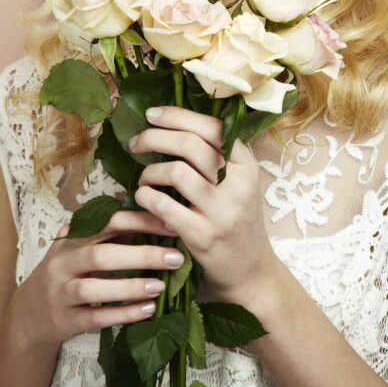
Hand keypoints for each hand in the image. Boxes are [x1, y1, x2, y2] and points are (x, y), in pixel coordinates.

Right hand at [7, 211, 184, 350]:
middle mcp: (63, 261)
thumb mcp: (81, 245)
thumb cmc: (68, 271)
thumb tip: (155, 212)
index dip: (141, 222)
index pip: (108, 222)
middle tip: (175, 257)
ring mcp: (61, 292)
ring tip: (161, 286)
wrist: (30, 313)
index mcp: (73, 237)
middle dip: (141, 255)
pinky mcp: (65, 320)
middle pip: (101, 255)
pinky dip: (123, 313)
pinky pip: (96, 317)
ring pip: (94, 288)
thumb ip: (111, 232)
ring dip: (130, 287)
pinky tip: (148, 309)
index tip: (172, 224)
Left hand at [129, 105, 279, 304]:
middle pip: (191, 143)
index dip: (177, 115)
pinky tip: (145, 198)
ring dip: (150, 171)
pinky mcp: (203, 236)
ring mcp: (221, 211)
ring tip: (145, 179)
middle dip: (155, 137)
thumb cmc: (236, 219)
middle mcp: (238, 184)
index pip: (213, 127)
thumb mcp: (238, 182)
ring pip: (176, 171)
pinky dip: (146, 196)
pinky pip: (163, 205)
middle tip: (137, 142)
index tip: (152, 114)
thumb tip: (172, 121)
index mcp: (246, 165)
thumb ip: (216, 155)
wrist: (250, 272)